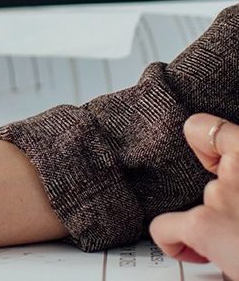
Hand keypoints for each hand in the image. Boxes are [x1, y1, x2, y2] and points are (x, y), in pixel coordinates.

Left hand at [151, 114, 238, 276]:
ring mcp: (222, 193)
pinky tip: (198, 256)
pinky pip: (164, 228)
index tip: (216, 165)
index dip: (210, 147)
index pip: (220, 133)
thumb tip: (227, 172)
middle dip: (226, 206)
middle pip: (213, 179)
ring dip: (211, 225)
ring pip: (196, 205)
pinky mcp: (204, 224)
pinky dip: (172, 243)